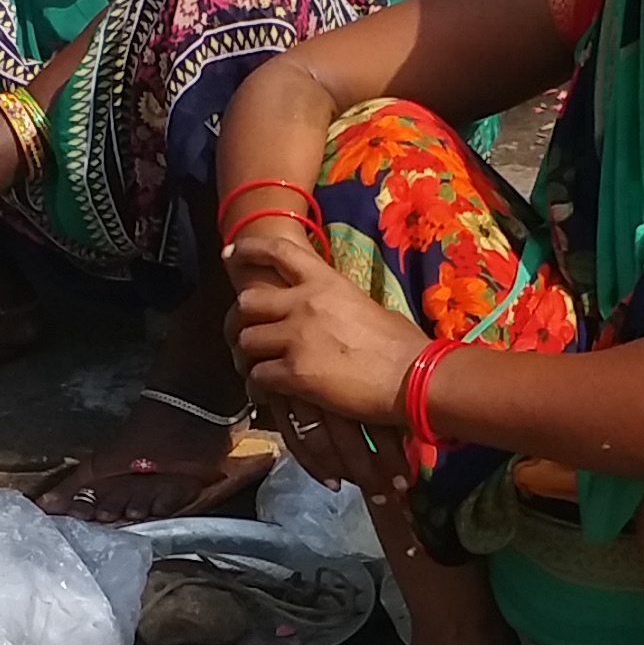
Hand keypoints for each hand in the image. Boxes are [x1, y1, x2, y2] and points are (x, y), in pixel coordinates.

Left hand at [230, 254, 427, 430]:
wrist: (414, 378)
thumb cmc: (402, 345)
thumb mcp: (367, 307)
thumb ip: (338, 304)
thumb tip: (332, 314)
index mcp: (325, 282)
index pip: (278, 252)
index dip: (248, 249)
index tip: (229, 254)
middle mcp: (304, 303)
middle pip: (247, 302)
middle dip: (242, 321)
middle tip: (245, 336)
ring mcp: (296, 337)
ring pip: (247, 342)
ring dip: (249, 358)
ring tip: (259, 370)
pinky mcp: (294, 373)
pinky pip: (258, 377)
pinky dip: (259, 386)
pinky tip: (271, 394)